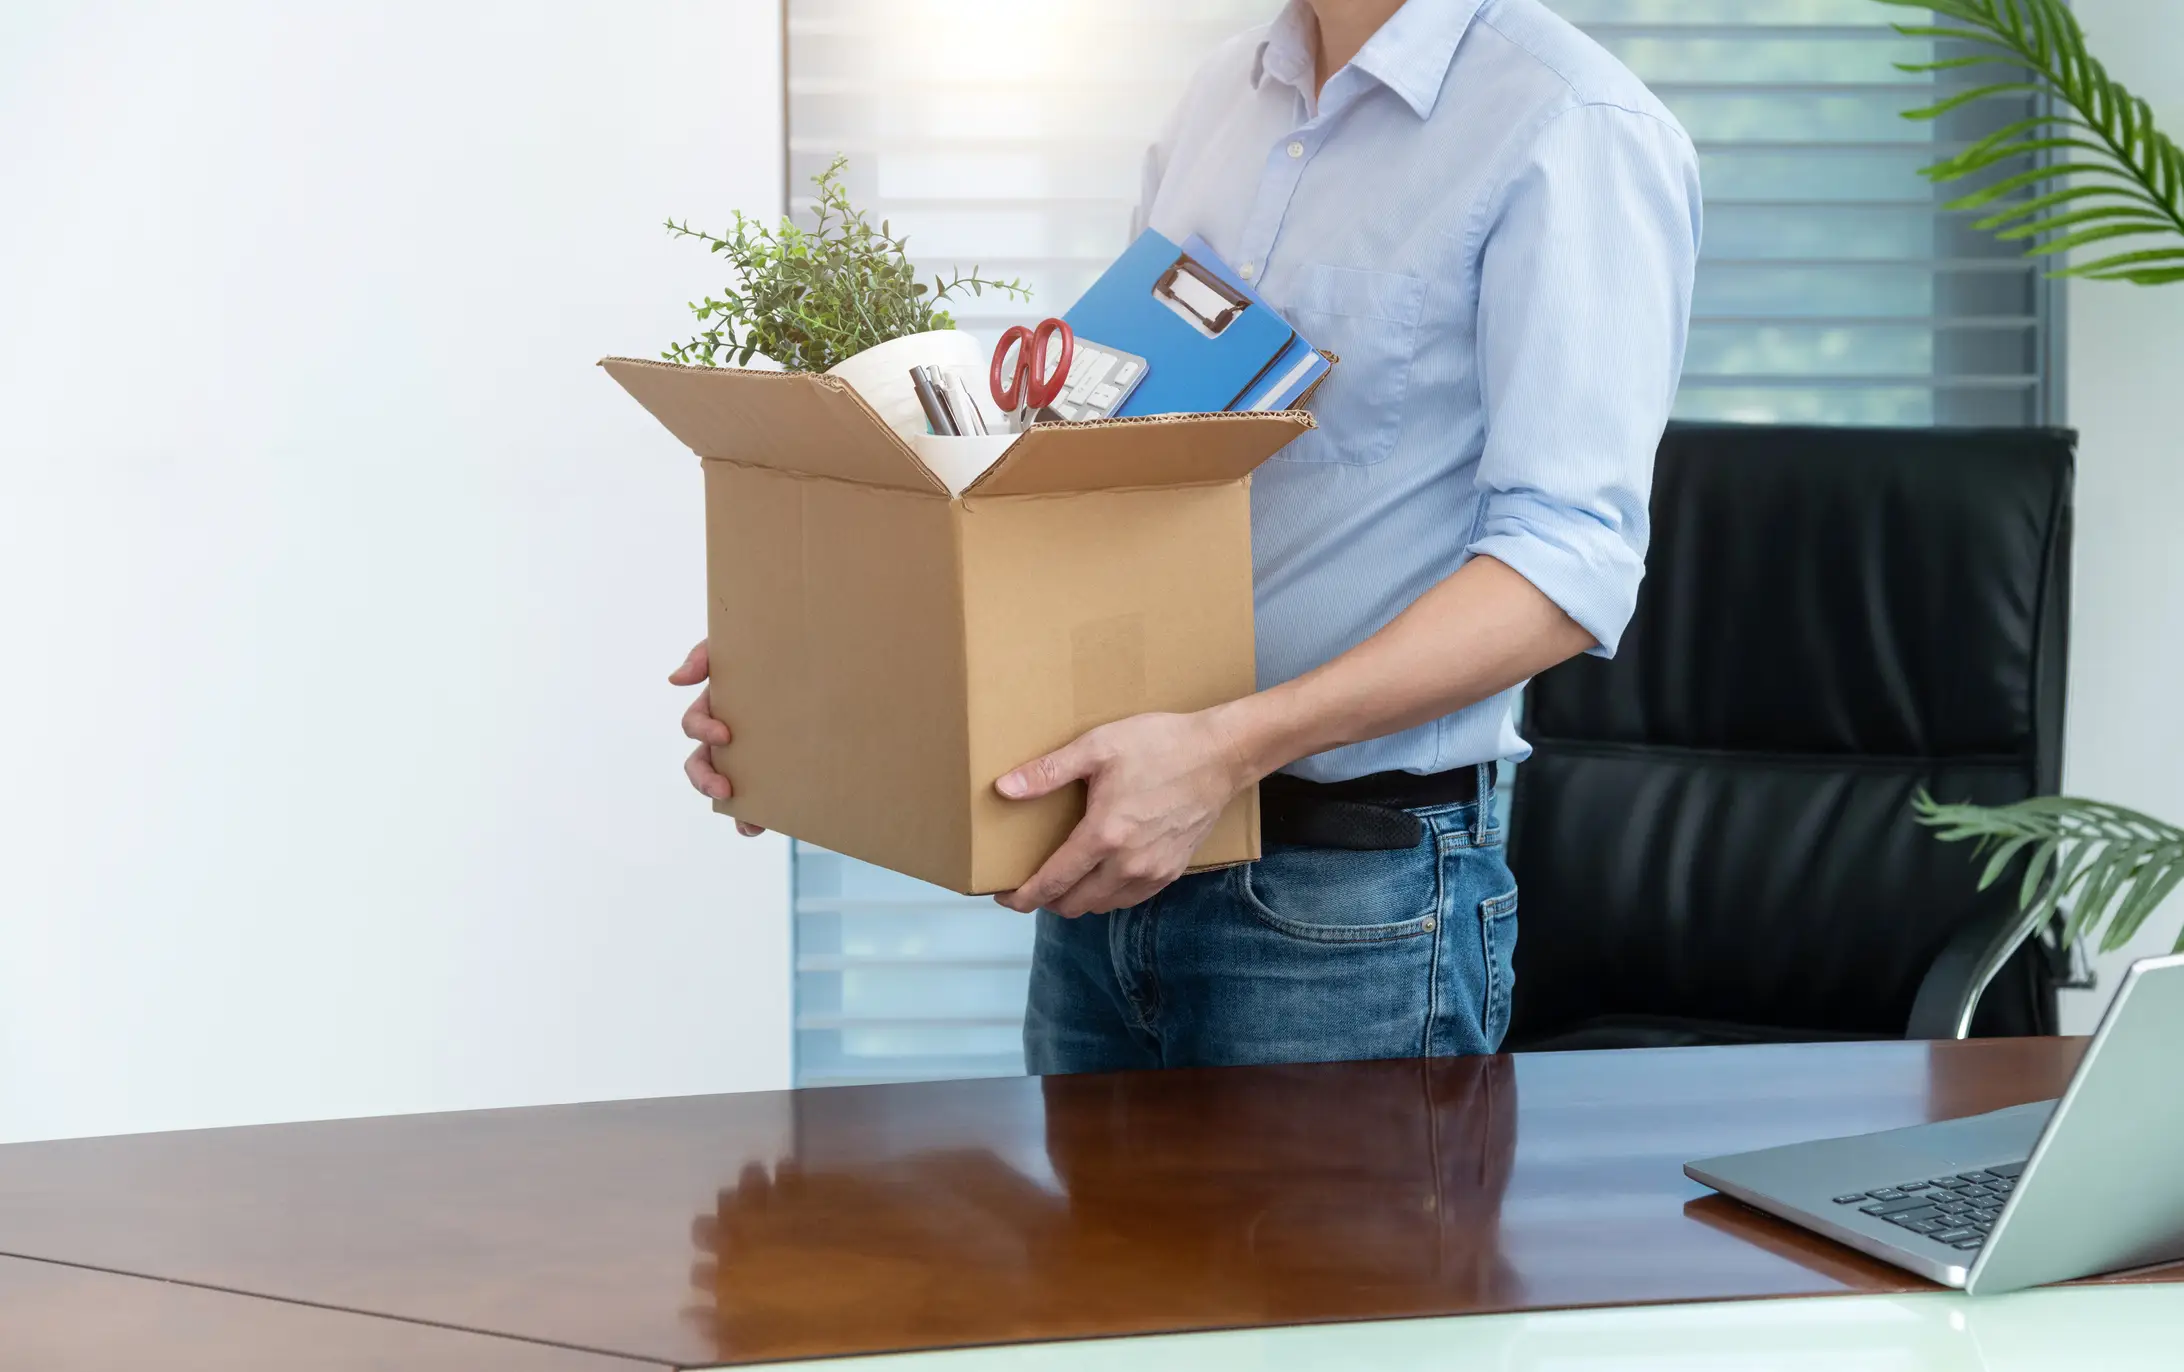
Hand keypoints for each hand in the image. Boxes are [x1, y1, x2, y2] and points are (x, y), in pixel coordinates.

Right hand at [669, 640, 763, 836]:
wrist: (818, 659)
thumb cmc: (769, 650)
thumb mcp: (735, 647)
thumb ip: (704, 656)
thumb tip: (675, 680)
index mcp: (715, 708)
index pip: (694, 724)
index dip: (703, 731)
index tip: (725, 735)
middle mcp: (725, 737)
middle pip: (700, 765)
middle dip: (705, 780)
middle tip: (723, 789)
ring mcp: (746, 756)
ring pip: (724, 788)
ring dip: (731, 808)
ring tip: (747, 823)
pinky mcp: (770, 770)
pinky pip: (755, 798)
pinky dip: (752, 817)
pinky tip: (759, 826)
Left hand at [993, 709, 1251, 917]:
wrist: (1220, 755)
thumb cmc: (1161, 745)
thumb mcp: (1098, 747)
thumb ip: (1048, 772)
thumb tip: (1004, 789)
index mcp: (1104, 836)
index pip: (1053, 883)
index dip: (1023, 896)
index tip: (1004, 896)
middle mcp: (1128, 864)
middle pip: (1074, 904)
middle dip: (1046, 900)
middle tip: (1030, 883)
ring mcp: (1153, 872)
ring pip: (1102, 906)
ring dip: (1077, 899)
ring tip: (1063, 877)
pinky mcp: (1171, 872)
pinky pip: (1129, 899)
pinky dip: (1107, 894)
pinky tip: (1100, 874)